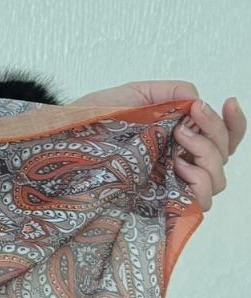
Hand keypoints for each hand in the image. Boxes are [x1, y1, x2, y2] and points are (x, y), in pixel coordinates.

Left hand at [70, 81, 244, 211]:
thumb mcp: (131, 97)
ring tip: (180, 140)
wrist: (62, 141)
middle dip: (215, 133)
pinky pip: (200, 202)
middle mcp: (180, 162)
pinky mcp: (161, 203)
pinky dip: (200, 183)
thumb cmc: (92, 121)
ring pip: (217, 179)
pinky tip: (182, 168)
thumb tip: (196, 97)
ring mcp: (171, 183)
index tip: (229, 102)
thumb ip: (166, 93)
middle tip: (188, 121)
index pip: (220, 135)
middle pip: (223, 155)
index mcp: (177, 137)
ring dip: (209, 156)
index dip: (233, 123)